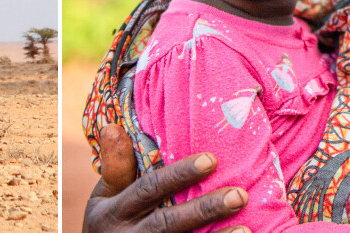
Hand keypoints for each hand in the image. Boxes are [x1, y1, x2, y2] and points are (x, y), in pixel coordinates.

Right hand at [82, 122, 246, 232]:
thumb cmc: (110, 222)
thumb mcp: (103, 197)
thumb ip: (115, 166)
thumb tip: (112, 126)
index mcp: (116, 211)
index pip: (149, 189)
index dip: (179, 175)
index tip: (211, 160)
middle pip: (169, 223)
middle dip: (204, 210)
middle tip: (239, 195)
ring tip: (245, 231)